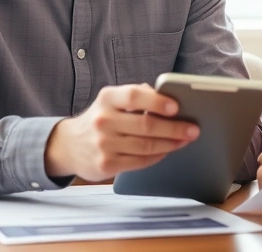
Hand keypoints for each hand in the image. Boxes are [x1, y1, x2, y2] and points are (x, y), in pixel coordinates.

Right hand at [44, 84, 199, 181]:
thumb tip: (167, 98)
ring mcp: (104, 144)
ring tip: (185, 140)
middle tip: (192, 129)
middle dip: (174, 128)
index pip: (134, 96)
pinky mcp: (106, 165)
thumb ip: (136, 96)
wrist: (69, 146)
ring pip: (146, 146)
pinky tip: (167, 151)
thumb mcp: (111, 100)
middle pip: (146, 125)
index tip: (176, 107)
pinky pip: (140, 161)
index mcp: (107, 99)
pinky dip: (157, 156)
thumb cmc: (100, 119)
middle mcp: (103, 121)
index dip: (157, 101)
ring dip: (170, 144)